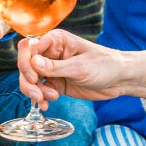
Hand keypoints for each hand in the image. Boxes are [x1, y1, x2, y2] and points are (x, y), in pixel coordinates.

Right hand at [17, 29, 145, 106]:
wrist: (120, 80)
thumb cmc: (105, 65)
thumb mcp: (81, 67)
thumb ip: (56, 67)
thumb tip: (33, 63)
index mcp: (56, 40)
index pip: (29, 47)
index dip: (27, 62)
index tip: (35, 77)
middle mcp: (50, 53)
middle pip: (26, 65)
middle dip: (29, 81)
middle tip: (39, 95)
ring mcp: (52, 69)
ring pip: (30, 79)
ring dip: (34, 91)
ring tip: (47, 100)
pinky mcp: (56, 83)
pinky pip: (40, 90)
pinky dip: (40, 99)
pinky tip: (46, 105)